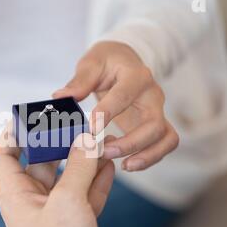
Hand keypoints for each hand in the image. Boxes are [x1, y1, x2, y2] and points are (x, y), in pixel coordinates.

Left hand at [0, 131, 114, 226]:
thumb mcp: (68, 202)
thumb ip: (79, 166)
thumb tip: (88, 138)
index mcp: (16, 195)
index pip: (5, 157)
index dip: (13, 135)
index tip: (29, 118)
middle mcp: (32, 202)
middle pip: (42, 163)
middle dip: (60, 144)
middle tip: (77, 125)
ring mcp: (53, 214)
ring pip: (67, 179)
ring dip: (83, 162)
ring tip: (100, 142)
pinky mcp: (73, 226)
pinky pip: (83, 197)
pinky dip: (95, 182)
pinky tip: (109, 166)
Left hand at [54, 41, 178, 171]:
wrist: (126, 61)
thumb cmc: (108, 62)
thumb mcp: (92, 62)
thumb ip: (79, 81)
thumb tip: (60, 97)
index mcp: (136, 76)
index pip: (124, 95)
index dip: (108, 113)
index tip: (91, 130)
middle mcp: (152, 94)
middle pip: (153, 123)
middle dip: (130, 143)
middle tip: (104, 152)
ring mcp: (158, 111)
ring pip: (166, 137)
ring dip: (147, 155)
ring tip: (124, 166)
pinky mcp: (158, 124)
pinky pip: (165, 144)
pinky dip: (151, 157)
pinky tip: (128, 164)